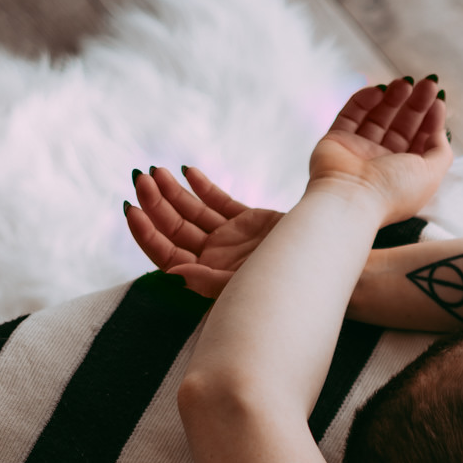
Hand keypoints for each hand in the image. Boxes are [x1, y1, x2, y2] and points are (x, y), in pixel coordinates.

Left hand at [124, 166, 283, 298]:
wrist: (329, 273)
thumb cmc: (287, 291)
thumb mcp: (245, 288)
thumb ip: (208, 283)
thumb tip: (171, 276)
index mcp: (208, 279)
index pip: (165, 255)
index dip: (145, 233)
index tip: (132, 207)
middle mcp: (214, 260)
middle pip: (174, 229)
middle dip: (156, 203)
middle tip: (144, 178)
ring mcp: (230, 240)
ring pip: (192, 213)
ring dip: (173, 192)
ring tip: (158, 171)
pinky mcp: (248, 223)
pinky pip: (219, 202)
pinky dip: (203, 187)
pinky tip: (188, 172)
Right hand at [307, 76, 451, 223]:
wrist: (351, 199)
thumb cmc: (393, 191)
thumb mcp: (431, 173)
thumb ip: (441, 152)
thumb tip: (440, 130)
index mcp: (406, 174)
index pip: (420, 142)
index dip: (431, 120)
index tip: (438, 100)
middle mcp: (383, 163)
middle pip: (402, 126)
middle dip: (416, 104)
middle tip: (427, 84)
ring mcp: (359, 151)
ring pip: (377, 117)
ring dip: (393, 98)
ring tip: (404, 82)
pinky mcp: (337, 139)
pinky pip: (351, 115)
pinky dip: (364, 100)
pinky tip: (378, 91)